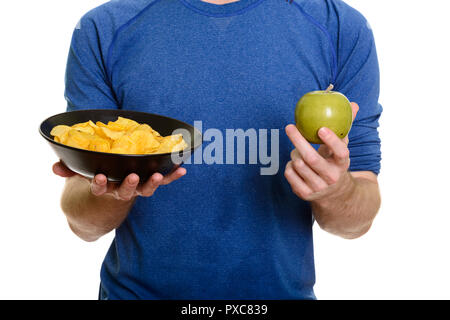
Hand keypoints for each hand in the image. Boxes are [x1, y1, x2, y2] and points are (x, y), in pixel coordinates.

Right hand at [52, 161, 185, 200]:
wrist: (110, 192)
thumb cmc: (95, 175)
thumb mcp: (80, 174)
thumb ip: (69, 170)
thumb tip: (55, 167)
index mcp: (104, 187)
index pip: (99, 188)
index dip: (99, 184)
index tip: (98, 177)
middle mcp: (121, 190)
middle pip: (126, 191)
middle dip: (130, 185)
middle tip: (133, 178)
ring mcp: (137, 187)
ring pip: (146, 189)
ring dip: (153, 182)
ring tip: (159, 175)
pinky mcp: (150, 182)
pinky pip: (163, 180)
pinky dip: (172, 176)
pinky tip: (182, 169)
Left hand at [284, 102, 358, 202]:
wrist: (335, 195)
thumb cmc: (335, 163)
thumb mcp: (342, 148)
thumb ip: (345, 127)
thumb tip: (353, 104)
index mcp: (342, 164)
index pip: (340, 153)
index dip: (331, 141)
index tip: (321, 128)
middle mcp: (331, 177)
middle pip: (311, 158)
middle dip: (298, 140)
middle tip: (289, 126)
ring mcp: (317, 187)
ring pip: (298, 164)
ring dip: (294, 153)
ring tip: (296, 150)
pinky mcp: (304, 193)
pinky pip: (289, 173)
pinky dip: (289, 165)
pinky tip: (294, 163)